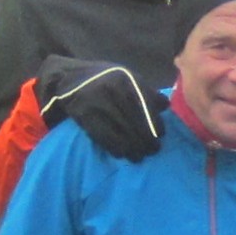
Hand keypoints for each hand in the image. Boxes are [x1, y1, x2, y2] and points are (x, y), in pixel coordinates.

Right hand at [37, 58, 160, 163]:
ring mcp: (99, 103)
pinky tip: (122, 154)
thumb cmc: (105, 80)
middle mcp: (114, 90)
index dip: (157, 125)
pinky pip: (105, 137)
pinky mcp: (85, 115)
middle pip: (137, 123)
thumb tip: (165, 106)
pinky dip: (116, 148)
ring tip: (139, 156)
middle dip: (147, 141)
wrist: (70, 78)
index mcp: (128, 80)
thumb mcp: (127, 78)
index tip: (160, 136)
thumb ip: (146, 91)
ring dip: (134, 149)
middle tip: (153, 151)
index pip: (148, 107)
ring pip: (123, 132)